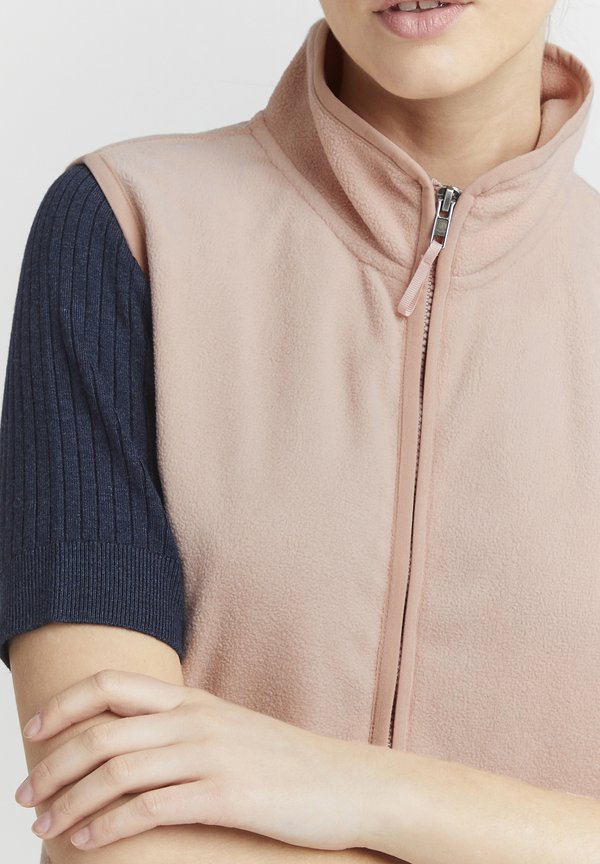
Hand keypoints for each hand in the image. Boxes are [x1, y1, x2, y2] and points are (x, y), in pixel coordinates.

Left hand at [15, 669, 382, 851]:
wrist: (347, 783)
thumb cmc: (284, 762)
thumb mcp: (229, 730)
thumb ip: (182, 729)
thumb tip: (131, 744)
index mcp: (193, 700)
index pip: (112, 685)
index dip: (64, 705)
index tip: (34, 731)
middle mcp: (195, 720)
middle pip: (101, 732)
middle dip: (52, 765)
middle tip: (25, 796)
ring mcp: (211, 754)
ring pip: (116, 771)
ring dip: (70, 801)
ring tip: (47, 827)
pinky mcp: (225, 795)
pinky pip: (149, 808)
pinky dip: (108, 826)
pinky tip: (90, 841)